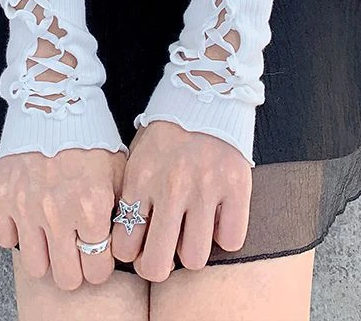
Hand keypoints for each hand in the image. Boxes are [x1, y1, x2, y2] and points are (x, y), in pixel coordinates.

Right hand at [0, 147, 125, 290]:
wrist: (53, 103)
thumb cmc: (89, 135)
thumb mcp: (118, 169)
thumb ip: (121, 210)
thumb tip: (121, 243)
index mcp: (92, 206)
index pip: (98, 270)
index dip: (99, 265)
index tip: (97, 256)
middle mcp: (58, 213)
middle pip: (67, 278)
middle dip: (75, 269)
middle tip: (75, 250)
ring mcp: (27, 208)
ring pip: (35, 267)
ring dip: (45, 255)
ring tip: (52, 236)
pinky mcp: (2, 199)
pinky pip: (6, 240)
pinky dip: (17, 232)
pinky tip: (30, 216)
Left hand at [111, 121, 251, 280]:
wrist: (205, 95)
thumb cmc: (166, 132)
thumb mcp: (136, 158)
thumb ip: (130, 197)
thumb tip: (123, 241)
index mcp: (141, 180)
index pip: (124, 247)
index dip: (131, 253)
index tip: (139, 244)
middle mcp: (171, 188)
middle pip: (156, 265)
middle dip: (157, 266)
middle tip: (162, 254)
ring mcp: (206, 189)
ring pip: (195, 258)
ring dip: (193, 251)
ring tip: (191, 232)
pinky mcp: (237, 187)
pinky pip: (231, 240)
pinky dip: (225, 235)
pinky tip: (216, 218)